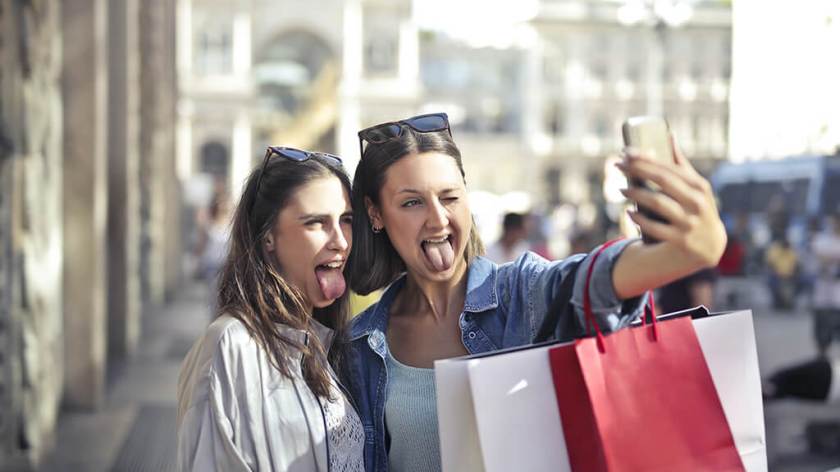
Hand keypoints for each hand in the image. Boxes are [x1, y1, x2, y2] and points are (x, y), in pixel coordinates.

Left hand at [616, 135, 726, 268]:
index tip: (626, 152)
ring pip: (657, 203)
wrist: (711, 246)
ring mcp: (689, 222)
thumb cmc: (698, 209)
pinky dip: (639, 219)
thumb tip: (669, 135)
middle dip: (637, 170)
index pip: (668, 167)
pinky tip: (629, 212)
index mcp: (699, 186)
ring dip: (636, 194)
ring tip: (621, 190)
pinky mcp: (681, 240)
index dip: (645, 159)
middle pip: (662, 180)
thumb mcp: (697, 188)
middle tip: (618, 165)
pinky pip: (654, 228)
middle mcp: (697, 202)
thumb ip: (681, 164)